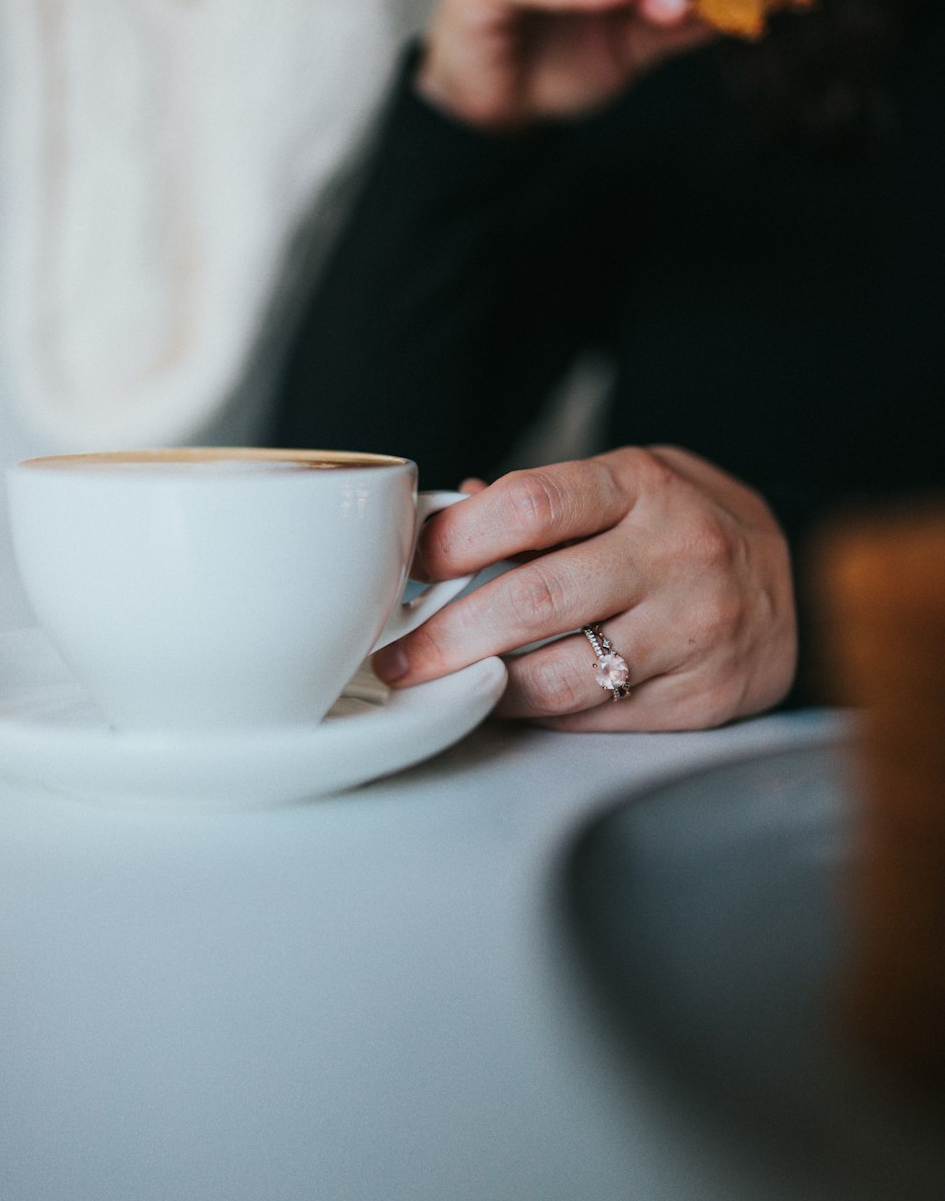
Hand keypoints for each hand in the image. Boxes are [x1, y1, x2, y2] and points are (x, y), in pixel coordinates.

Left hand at [373, 447, 796, 730]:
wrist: (801, 584)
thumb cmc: (689, 527)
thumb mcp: (632, 483)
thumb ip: (549, 501)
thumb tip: (450, 512)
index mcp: (643, 486)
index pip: (530, 505)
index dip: (454, 538)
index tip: (412, 565)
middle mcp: (675, 552)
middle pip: (535, 598)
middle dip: (448, 636)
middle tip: (400, 657)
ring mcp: (695, 628)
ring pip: (563, 675)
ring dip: (486, 688)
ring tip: (444, 687)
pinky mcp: (704, 694)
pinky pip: (598, 717)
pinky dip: (542, 716)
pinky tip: (511, 705)